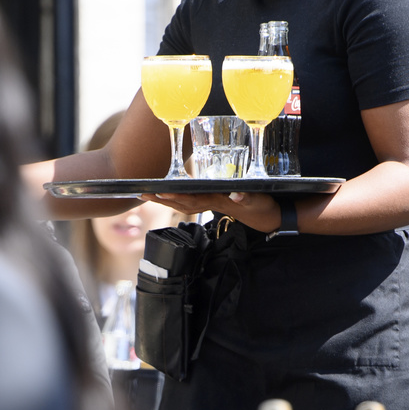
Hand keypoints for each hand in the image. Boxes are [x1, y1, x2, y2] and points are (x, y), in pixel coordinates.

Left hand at [143, 191, 281, 233]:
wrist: (267, 216)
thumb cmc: (261, 205)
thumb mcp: (257, 200)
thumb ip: (247, 198)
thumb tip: (235, 195)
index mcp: (217, 201)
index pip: (193, 199)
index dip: (176, 196)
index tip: (160, 193)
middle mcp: (209, 203)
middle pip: (181, 202)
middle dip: (162, 199)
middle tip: (142, 193)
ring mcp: (209, 203)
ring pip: (182, 203)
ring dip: (164, 199)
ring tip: (146, 194)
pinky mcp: (211, 202)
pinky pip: (188, 201)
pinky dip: (175, 198)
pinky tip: (164, 195)